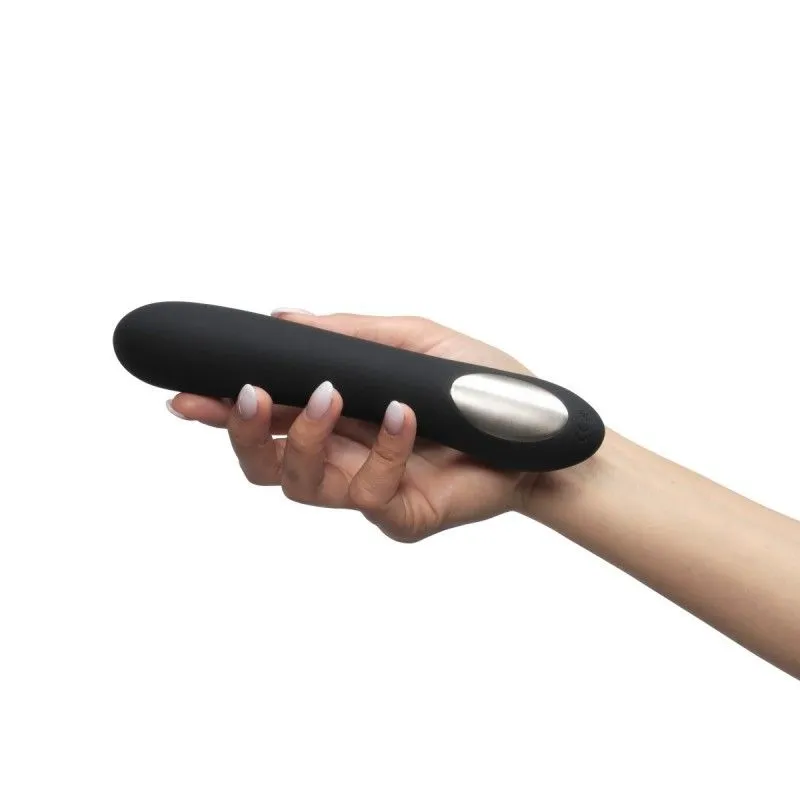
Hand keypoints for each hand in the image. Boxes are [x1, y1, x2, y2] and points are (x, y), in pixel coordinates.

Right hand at [167, 311, 535, 541]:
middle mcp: (342, 455)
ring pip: (302, 486)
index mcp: (337, 415)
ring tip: (331, 395)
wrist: (538, 429)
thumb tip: (283, 320)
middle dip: (242, 434)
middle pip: (265, 464)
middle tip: (243, 397)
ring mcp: (367, 490)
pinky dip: (384, 449)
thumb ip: (349, 335)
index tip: (183, 395)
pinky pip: (372, 492)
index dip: (221, 411)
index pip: (267, 417)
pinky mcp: (401, 515)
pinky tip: (403, 413)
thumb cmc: (476, 384)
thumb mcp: (411, 342)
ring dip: (306, 438)